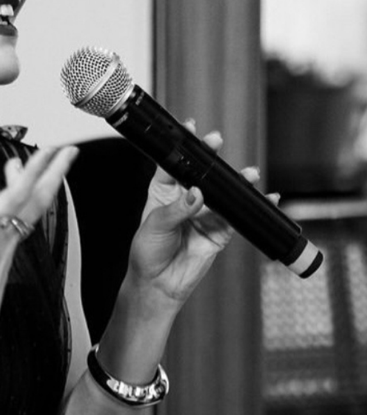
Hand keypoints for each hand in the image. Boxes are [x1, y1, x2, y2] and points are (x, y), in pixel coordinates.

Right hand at [0, 143, 77, 377]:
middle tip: (70, 149)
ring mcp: (5, 251)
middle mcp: (1, 241)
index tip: (47, 149)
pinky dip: (10, 210)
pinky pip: (13, 228)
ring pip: (27, 212)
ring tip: (28, 163)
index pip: (14, 196)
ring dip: (33, 186)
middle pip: (36, 201)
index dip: (32, 170)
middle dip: (54, 173)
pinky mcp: (2, 261)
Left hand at [128, 127, 269, 306]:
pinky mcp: (220, 230)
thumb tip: (197, 193)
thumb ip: (177, 209)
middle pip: (203, 172)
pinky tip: (267, 198)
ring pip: (225, 192)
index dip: (183, 146)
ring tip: (249, 174)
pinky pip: (239, 216)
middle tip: (216, 142)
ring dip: (238, 181)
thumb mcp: (155, 226)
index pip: (174, 163)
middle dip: (212, 156)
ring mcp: (205, 213)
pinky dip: (254, 206)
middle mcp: (187, 198)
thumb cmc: (147, 254)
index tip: (191, 128)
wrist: (158, 285)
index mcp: (164, 192)